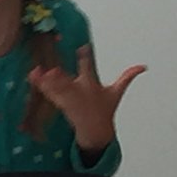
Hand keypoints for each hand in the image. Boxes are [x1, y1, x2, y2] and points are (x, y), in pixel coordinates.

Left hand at [29, 46, 146, 151]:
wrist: (94, 130)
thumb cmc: (104, 109)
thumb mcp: (117, 93)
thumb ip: (128, 77)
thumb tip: (143, 67)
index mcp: (91, 85)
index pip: (89, 68)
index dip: (86, 57)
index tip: (82, 47)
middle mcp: (78, 91)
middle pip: (69, 83)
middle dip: (62, 79)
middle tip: (54, 71)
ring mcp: (68, 98)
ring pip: (56, 88)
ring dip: (47, 81)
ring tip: (38, 72)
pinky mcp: (60, 103)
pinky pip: (49, 93)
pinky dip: (40, 85)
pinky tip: (32, 76)